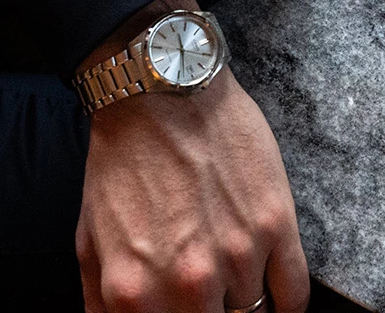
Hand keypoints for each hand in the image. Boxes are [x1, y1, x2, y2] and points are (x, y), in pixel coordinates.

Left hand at [77, 0, 308, 312]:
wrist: (161, 92)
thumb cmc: (123, 163)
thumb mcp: (90, 242)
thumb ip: (102, 305)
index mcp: (133, 292)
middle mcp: (187, 282)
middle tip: (208, 299)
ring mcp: (237, 255)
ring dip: (244, 306)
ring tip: (234, 284)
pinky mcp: (276, 225)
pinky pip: (294, 295)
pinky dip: (286, 304)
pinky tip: (271, 291)